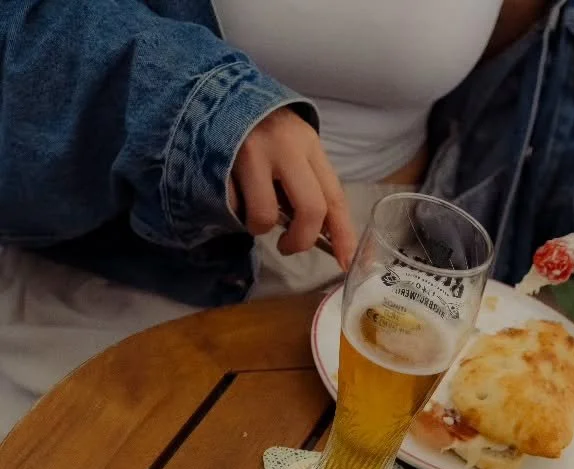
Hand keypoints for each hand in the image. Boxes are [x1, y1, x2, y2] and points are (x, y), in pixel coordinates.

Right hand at [229, 108, 356, 269]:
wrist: (217, 93)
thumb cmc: (262, 129)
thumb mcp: (293, 147)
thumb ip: (308, 184)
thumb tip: (322, 234)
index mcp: (308, 144)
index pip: (335, 196)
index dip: (343, 235)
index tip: (347, 262)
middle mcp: (285, 146)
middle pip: (310, 209)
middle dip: (301, 240)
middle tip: (288, 246)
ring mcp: (251, 152)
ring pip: (265, 215)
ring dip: (259, 227)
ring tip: (253, 213)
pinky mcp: (220, 161)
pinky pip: (234, 207)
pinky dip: (236, 210)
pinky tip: (234, 191)